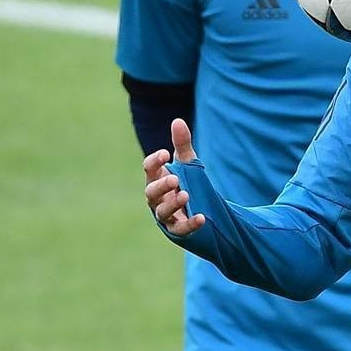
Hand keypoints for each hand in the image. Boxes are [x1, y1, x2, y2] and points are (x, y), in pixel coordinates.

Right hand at [142, 119, 205, 234]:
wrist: (195, 209)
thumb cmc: (184, 182)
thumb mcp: (186, 163)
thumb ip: (182, 144)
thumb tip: (177, 120)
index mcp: (155, 178)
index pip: (149, 169)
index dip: (154, 162)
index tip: (164, 153)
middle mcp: (156, 198)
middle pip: (151, 192)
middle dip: (161, 185)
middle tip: (174, 178)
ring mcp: (165, 215)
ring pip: (162, 212)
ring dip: (172, 204)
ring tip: (185, 195)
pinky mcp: (177, 229)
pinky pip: (181, 229)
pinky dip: (190, 224)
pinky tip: (202, 218)